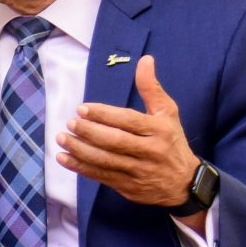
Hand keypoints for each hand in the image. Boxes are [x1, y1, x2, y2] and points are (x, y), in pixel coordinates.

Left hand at [58, 55, 202, 222]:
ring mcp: (138, 171)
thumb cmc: (171, 142)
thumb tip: (144, 60)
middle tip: (69, 123)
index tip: (82, 109)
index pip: (128, 121)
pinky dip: (80, 168)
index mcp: (159, 130)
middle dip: (89, 132)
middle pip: (114, 142)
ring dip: (80, 150)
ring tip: (61, 139)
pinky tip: (64, 158)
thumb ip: (151, 88)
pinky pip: (101, 176)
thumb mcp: (167, 113)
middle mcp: (149, 151)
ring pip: (105, 160)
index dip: (104, 115)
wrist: (184, 183)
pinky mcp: (127, 186)